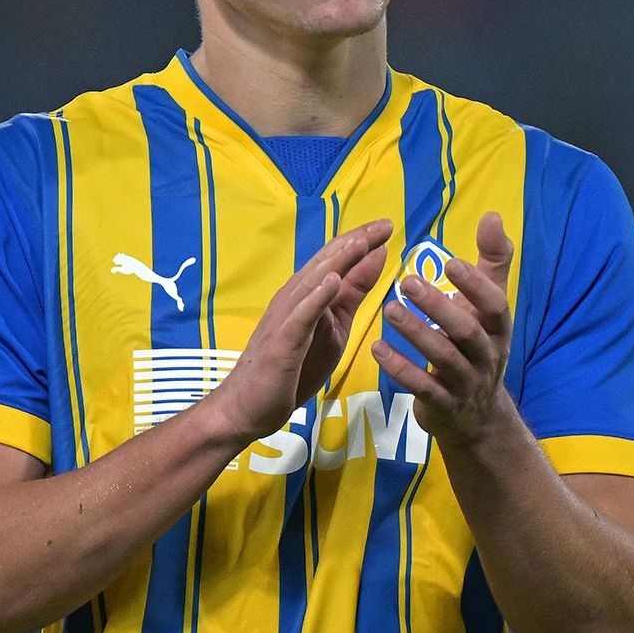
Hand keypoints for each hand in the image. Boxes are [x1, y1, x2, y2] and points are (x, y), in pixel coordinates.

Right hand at [208, 218, 392, 442]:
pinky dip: (315, 298)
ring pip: (312, 283)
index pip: (335, 261)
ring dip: (337, 261)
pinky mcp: (281, 344)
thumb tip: (374, 259)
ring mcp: (285, 320)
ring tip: (361, 241)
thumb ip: (352, 295)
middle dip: (355, 243)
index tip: (387, 225)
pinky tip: (332, 282)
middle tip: (384, 224)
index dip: (360, 241)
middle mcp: (293, 299)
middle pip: (325, 264)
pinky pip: (300, 318)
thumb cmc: (291, 369)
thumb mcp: (333, 329)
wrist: (246, 408)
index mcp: (306, 295)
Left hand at [372, 212, 514, 448]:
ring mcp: (466, 383)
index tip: (450, 262)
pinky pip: (421, 387)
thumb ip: (493, 263)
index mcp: (498, 329)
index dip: (475, 286)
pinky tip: (376, 348)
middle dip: (438, 307)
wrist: (478, 417)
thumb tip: (493, 216)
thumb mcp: (490, 308)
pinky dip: (399, 368)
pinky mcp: (443, 405)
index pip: (495, 305)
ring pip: (443, 358)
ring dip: (415, 333)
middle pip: (466, 331)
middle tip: (406, 281)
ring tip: (388, 309)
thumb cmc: (479, 347)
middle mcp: (487, 356)